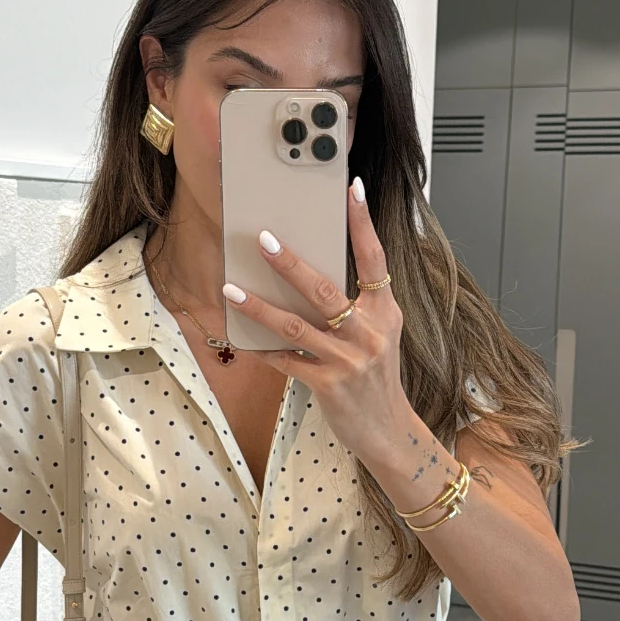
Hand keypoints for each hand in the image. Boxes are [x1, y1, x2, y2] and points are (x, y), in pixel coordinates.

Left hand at [221, 180, 410, 470]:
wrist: (388, 430)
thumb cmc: (376, 377)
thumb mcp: (378, 335)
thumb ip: (355, 306)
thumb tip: (309, 274)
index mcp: (384, 312)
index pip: (375, 259)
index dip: (363, 224)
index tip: (353, 189)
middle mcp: (369, 332)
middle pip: (324, 290)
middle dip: (291, 264)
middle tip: (264, 239)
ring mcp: (348, 359)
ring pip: (295, 325)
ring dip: (259, 306)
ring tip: (231, 289)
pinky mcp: (328, 384)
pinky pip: (286, 361)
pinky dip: (262, 349)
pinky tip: (241, 338)